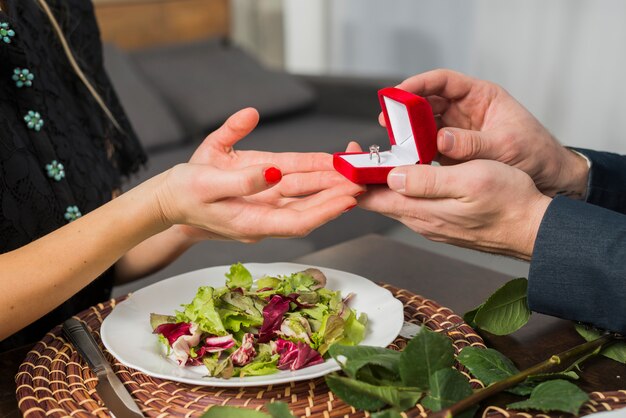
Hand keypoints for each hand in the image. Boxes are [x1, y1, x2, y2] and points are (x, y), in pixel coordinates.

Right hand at [155, 162, 356, 242]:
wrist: (168, 200)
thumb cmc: (184, 192)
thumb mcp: (207, 180)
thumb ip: (241, 178)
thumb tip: (274, 170)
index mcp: (252, 221)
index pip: (298, 221)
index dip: (326, 210)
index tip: (348, 196)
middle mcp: (264, 219)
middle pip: (308, 210)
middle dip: (336, 197)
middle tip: (363, 181)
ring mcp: (264, 209)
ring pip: (303, 199)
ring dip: (328, 187)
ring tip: (354, 174)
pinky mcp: (262, 196)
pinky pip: (293, 189)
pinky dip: (312, 179)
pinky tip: (329, 169)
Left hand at [358, 160, 551, 259]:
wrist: (533, 229)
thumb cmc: (508, 202)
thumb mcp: (469, 181)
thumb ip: (428, 181)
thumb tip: (392, 177)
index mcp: (421, 210)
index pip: (371, 198)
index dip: (354, 179)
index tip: (346, 158)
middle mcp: (421, 220)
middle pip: (380, 200)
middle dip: (366, 177)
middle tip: (361, 152)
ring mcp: (431, 223)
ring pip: (396, 201)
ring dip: (385, 181)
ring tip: (382, 158)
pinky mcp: (443, 222)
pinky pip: (414, 204)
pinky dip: (404, 188)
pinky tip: (411, 174)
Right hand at [386, 69, 588, 197]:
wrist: (549, 178)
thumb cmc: (536, 153)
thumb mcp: (506, 145)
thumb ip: (473, 143)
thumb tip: (442, 139)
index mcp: (481, 97)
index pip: (444, 82)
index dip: (419, 83)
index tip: (399, 92)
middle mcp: (466, 111)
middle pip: (428, 102)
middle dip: (406, 109)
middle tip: (389, 119)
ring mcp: (457, 133)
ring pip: (424, 125)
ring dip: (408, 132)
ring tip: (395, 141)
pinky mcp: (453, 154)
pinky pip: (428, 147)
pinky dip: (416, 152)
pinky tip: (408, 159)